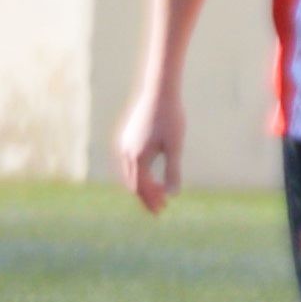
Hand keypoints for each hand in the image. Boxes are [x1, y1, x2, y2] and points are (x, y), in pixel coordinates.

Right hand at [115, 87, 182, 212]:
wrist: (159, 92)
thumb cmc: (170, 118)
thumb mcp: (175, 147)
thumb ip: (172, 171)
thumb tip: (172, 194)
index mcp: (138, 158)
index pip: (142, 187)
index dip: (152, 200)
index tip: (162, 209)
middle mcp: (127, 153)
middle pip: (133, 183)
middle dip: (146, 196)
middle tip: (160, 208)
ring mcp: (124, 145)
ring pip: (129, 174)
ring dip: (141, 185)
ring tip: (155, 193)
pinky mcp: (127, 137)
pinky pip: (129, 163)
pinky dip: (138, 173)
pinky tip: (149, 173)